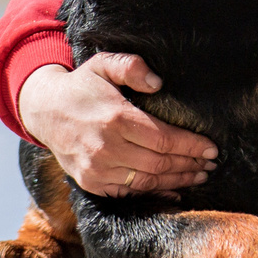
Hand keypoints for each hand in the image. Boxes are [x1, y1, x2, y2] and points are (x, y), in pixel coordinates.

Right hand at [17, 54, 216, 195]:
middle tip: (212, 164)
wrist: (45, 111)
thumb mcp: (103, 64)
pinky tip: (174, 190)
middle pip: (160, 163)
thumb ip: (132, 67)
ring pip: (147, 182)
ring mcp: (97, 169)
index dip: (191, 145)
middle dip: (190, 164)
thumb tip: (157, 82)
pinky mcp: (91, 183)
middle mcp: (106, 148)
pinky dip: (154, 193)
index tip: (212, 148)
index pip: (164, 138)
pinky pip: (129, 193)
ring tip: (199, 176)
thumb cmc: (82, 86)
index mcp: (116, 118)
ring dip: (178, 181)